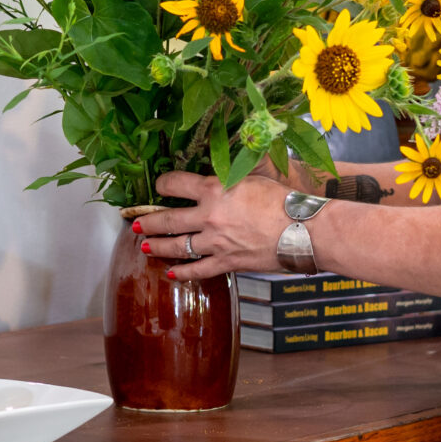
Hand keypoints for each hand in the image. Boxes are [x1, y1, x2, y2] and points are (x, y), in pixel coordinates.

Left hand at [137, 171, 290, 279]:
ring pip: (177, 246)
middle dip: (148, 222)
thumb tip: (221, 167)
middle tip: (135, 223)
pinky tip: (172, 273)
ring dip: (159, 247)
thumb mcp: (254, 176)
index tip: (159, 185)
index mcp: (215, 189)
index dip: (163, 184)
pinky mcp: (228, 262)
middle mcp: (209, 216)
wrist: (304, 230)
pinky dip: (184, 273)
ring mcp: (216, 242)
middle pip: (168, 219)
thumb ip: (231, 175)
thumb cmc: (285, 200)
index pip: (176, 184)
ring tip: (145, 247)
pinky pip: (199, 270)